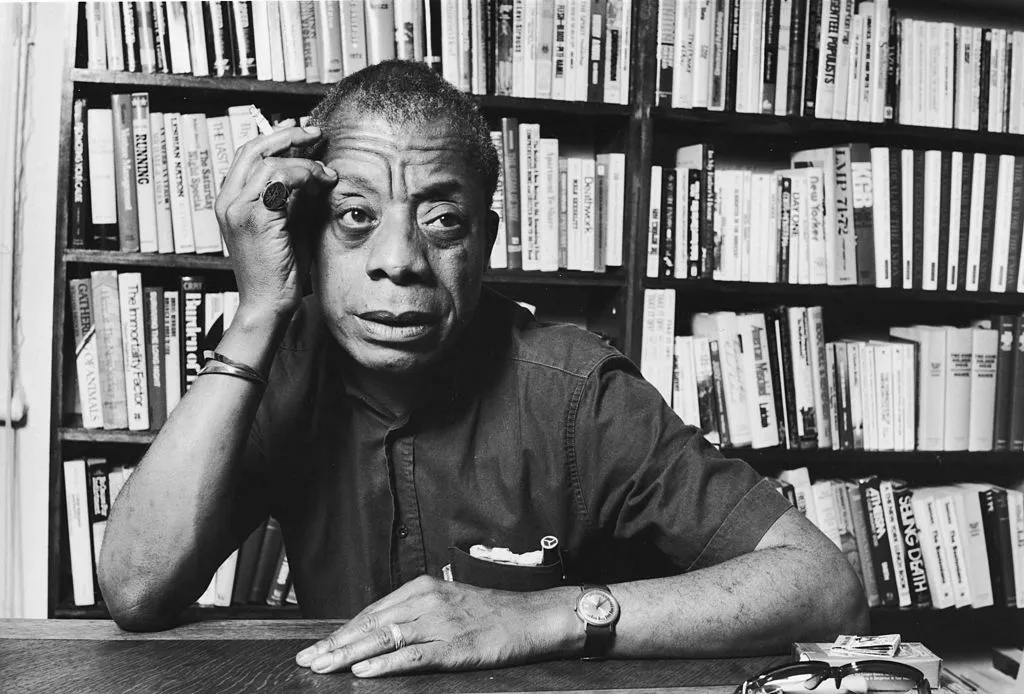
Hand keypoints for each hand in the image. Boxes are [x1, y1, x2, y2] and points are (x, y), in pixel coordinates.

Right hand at [214, 124, 337, 321]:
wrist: (268, 304)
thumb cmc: (280, 270)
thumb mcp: (289, 223)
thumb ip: (296, 197)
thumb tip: (315, 170)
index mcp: (231, 201)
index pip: (248, 155)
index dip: (274, 137)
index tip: (300, 129)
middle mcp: (227, 201)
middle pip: (254, 149)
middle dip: (288, 136)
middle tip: (316, 132)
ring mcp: (237, 208)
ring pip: (270, 162)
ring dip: (303, 161)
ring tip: (325, 171)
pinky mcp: (254, 218)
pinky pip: (280, 180)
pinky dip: (304, 175)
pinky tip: (322, 182)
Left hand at [294, 576, 582, 677]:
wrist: (532, 617)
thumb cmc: (492, 613)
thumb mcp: (449, 603)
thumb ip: (416, 614)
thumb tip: (381, 633)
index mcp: (422, 589)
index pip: (371, 612)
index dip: (342, 631)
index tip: (317, 646)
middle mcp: (426, 601)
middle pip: (371, 624)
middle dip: (335, 643)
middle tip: (307, 660)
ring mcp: (439, 624)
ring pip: (384, 638)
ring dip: (349, 654)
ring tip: (323, 666)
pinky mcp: (454, 646)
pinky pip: (412, 656)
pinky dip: (385, 664)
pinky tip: (363, 672)